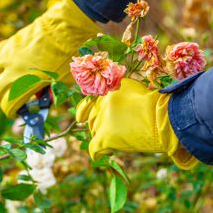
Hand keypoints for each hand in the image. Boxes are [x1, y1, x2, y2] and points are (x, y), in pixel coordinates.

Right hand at [0, 0, 100, 117]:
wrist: (66, 29)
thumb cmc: (68, 56)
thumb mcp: (62, 80)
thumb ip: (50, 93)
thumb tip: (43, 99)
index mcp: (28, 81)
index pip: (10, 103)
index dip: (12, 111)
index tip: (16, 112)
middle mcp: (13, 68)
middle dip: (4, 99)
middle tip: (13, 101)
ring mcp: (8, 55)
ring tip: (5, 88)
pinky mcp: (9, 44)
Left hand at [76, 78, 197, 169]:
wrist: (162, 117)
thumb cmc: (152, 102)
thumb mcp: (132, 87)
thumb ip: (117, 88)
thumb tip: (110, 91)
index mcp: (107, 94)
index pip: (88, 104)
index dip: (83, 112)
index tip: (80, 118)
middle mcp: (102, 106)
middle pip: (92, 119)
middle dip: (97, 125)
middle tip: (106, 131)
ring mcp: (103, 122)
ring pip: (94, 132)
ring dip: (100, 136)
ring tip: (111, 140)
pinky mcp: (105, 137)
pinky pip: (94, 147)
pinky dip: (95, 152)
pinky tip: (98, 154)